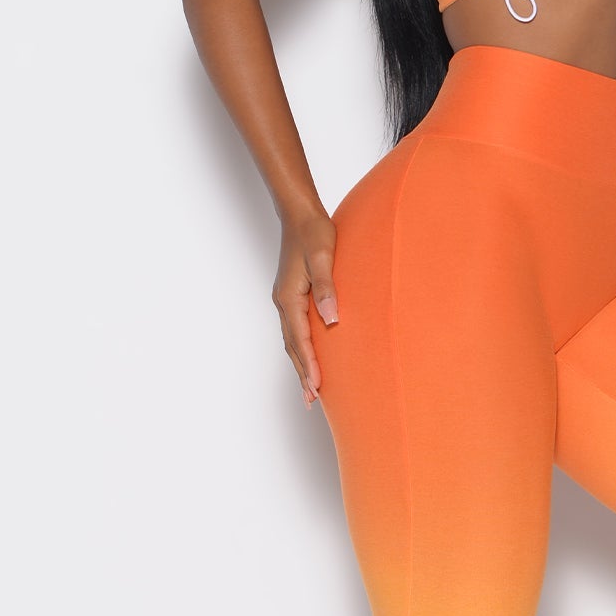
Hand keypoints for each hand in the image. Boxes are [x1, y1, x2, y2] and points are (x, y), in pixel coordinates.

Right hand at [274, 209, 337, 407]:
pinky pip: (294, 329)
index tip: (317, 388)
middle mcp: (284, 302)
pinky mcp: (292, 294)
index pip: (300, 340)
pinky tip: (309, 355)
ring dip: (300, 364)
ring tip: (310, 389)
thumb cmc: (314, 232)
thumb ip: (326, 288)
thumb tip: (331, 319)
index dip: (309, 365)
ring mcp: (286, 299)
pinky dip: (300, 348)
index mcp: (289, 297)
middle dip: (302, 374)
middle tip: (311, 401)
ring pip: (292, 340)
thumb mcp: (323, 257)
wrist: (300, 214)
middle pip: (292, 346)